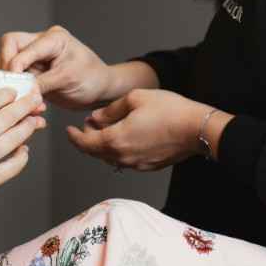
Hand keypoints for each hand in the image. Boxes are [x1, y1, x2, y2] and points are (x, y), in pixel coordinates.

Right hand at [0, 25, 112, 109]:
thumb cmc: (92, 79)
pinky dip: (17, 90)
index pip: (19, 45)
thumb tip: (20, 90)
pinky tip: (26, 103)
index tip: (13, 84)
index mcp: (52, 38)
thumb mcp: (68, 79)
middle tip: (10, 90)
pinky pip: (16, 77)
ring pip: (8, 64)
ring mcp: (35, 57)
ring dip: (11, 82)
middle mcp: (40, 43)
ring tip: (21, 100)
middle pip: (9, 48)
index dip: (13, 64)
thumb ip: (43, 82)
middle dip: (6, 70)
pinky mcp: (33, 71)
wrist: (100, 90)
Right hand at [0, 89, 45, 173]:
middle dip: (25, 105)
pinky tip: (24, 151)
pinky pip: (12, 166)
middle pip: (6, 117)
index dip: (5, 94)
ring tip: (35, 120)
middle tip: (35, 98)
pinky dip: (22, 157)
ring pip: (14, 139)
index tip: (13, 91)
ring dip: (28, 127)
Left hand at [67, 89, 204, 171]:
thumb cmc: (169, 110)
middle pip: (95, 153)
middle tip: (85, 126)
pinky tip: (123, 137)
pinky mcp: (148, 166)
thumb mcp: (135, 99)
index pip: (85, 143)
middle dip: (86, 140)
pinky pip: (125, 160)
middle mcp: (123, 157)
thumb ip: (110, 110)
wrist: (197, 129)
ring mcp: (136, 164)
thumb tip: (95, 118)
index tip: (69, 130)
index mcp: (115, 140)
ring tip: (104, 129)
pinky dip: (117, 150)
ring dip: (102, 146)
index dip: (74, 136)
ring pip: (109, 158)